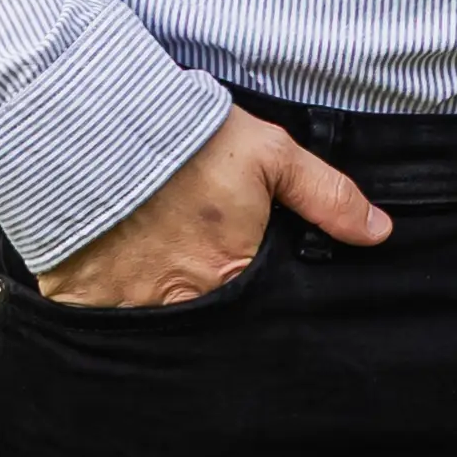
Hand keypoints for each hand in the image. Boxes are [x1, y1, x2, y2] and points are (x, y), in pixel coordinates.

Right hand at [35, 104, 386, 306]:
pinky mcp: (78, 302)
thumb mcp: (272, 156)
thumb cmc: (188, 142)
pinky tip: (113, 281)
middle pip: (204, 323)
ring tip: (156, 276)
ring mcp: (127, 308)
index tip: (243, 281)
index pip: (256, 311)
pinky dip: (108, 308)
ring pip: (153, 328)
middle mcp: (181, 303)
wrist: (97, 128)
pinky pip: (99, 324)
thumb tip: (378, 232)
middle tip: (195, 275)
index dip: (254, 300)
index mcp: (230, 275)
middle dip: (207, 310)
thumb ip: (327, 197)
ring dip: (157, 309)